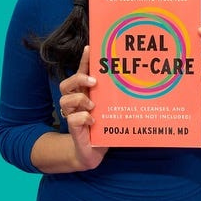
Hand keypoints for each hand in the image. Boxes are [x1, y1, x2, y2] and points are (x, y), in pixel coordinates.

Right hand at [59, 46, 107, 169]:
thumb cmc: (103, 127)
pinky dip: (83, 118)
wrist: (93, 152)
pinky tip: (93, 120)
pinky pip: (72, 119)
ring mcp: (72, 115)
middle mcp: (75, 102)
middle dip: (78, 79)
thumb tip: (136, 81)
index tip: (90, 48)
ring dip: (79, 100)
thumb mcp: (110, 108)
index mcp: (84, 93)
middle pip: (65, 84)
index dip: (84, 60)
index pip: (81, 72)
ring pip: (65, 100)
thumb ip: (114, 96)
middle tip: (93, 82)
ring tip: (93, 105)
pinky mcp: (73, 129)